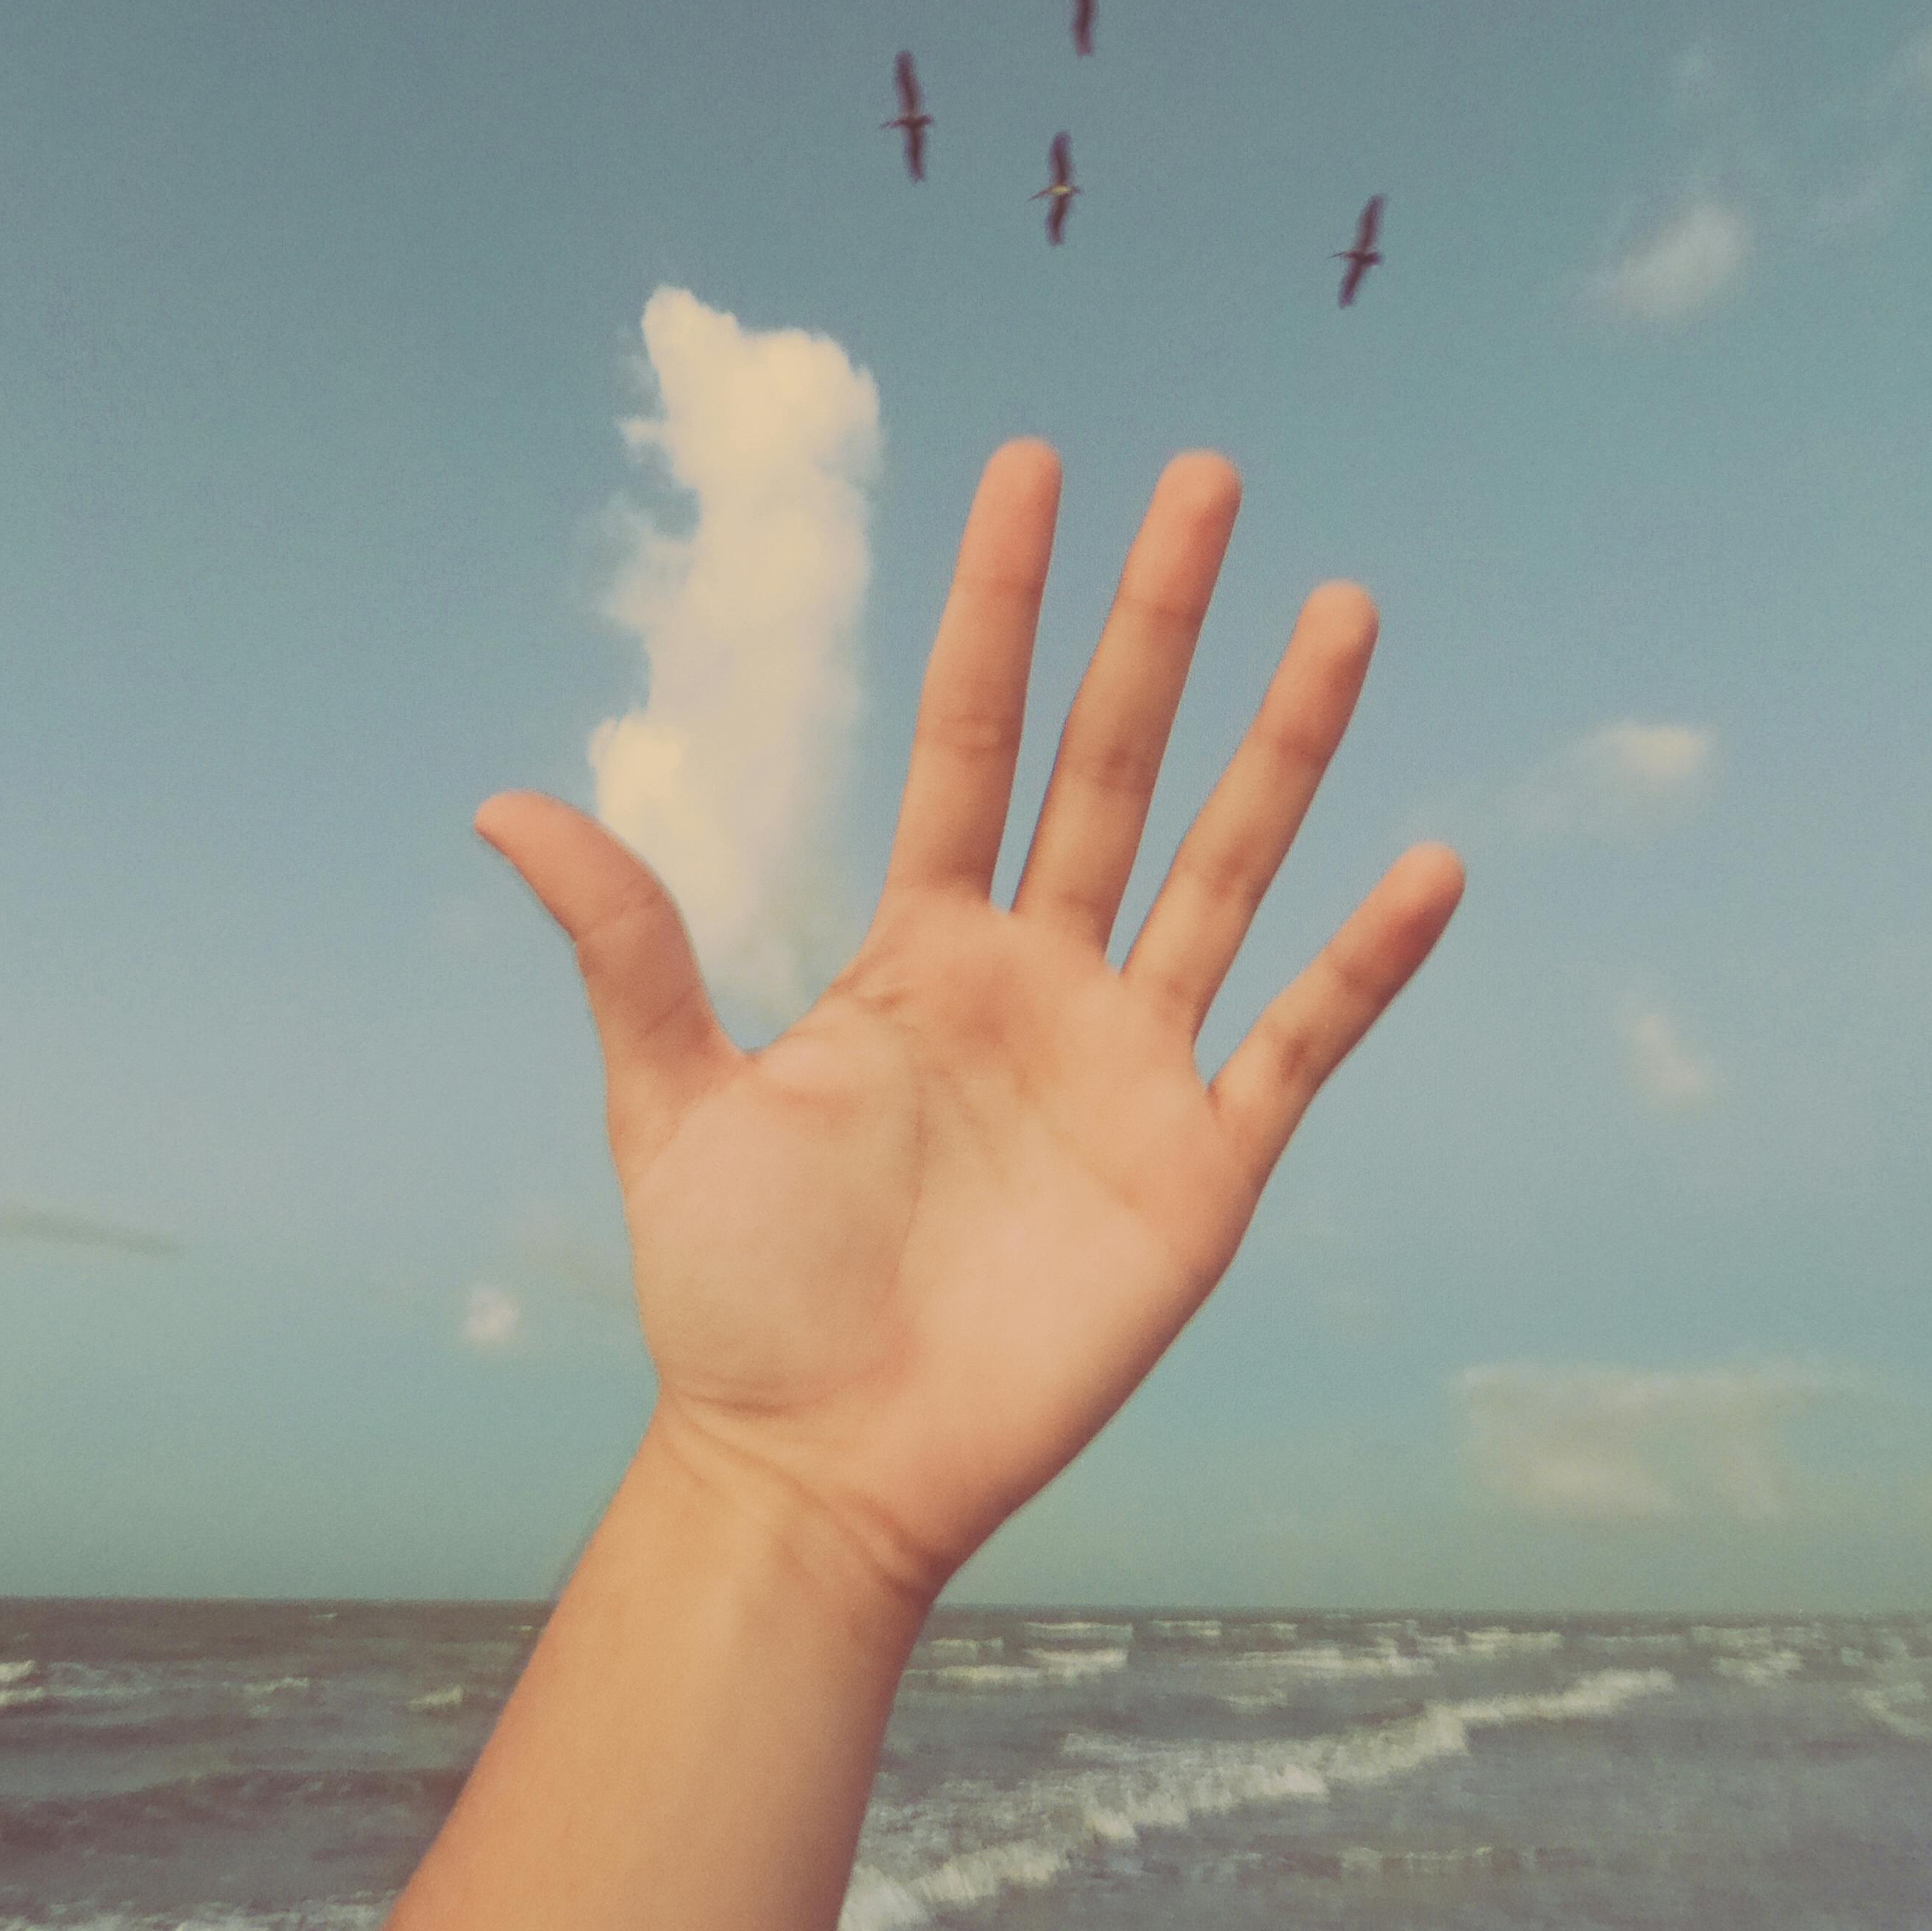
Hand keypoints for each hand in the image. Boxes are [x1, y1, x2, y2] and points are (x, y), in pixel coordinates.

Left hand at [476, 441, 1462, 1617]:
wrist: (825, 1463)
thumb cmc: (736, 1298)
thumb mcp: (673, 1104)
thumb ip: (628, 947)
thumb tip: (502, 802)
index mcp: (918, 948)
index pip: (969, 736)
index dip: (997, 606)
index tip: (1030, 467)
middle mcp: (1038, 979)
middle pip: (1114, 765)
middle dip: (1158, 621)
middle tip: (1207, 474)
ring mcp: (1129, 1064)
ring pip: (1227, 868)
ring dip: (1287, 744)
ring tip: (1344, 607)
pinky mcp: (1202, 1166)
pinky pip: (1301, 1041)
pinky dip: (1367, 963)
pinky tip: (1429, 867)